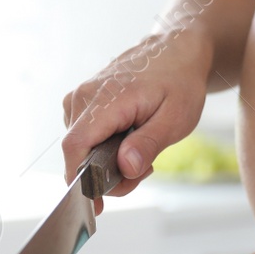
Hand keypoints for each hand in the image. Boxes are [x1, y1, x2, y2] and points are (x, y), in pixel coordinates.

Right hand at [61, 26, 213, 198]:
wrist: (176, 49)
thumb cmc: (180, 81)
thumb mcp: (176, 117)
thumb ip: (148, 143)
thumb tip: (125, 168)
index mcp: (106, 98)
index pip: (75, 147)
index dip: (80, 181)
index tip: (95, 204)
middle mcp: (84, 96)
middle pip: (77, 152)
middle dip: (106, 174)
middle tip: (143, 171)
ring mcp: (80, 96)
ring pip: (80, 147)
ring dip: (106, 161)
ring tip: (141, 150)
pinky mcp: (83, 100)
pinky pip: (84, 135)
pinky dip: (103, 147)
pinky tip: (128, 140)